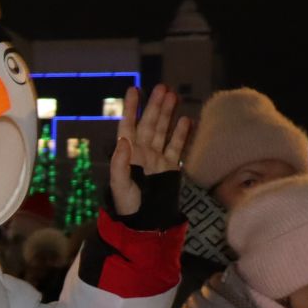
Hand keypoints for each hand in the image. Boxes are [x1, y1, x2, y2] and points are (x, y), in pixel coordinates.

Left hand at [108, 85, 190, 217]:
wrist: (145, 221)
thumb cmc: (127, 205)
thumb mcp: (119, 186)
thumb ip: (120, 163)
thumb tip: (124, 139)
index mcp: (127, 154)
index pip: (128, 125)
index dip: (131, 108)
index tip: (133, 89)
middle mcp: (142, 152)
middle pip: (149, 123)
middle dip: (155, 105)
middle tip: (162, 87)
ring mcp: (156, 158)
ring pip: (163, 130)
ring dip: (168, 114)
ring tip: (174, 96)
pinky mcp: (170, 167)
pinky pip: (176, 146)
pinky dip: (182, 134)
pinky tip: (187, 120)